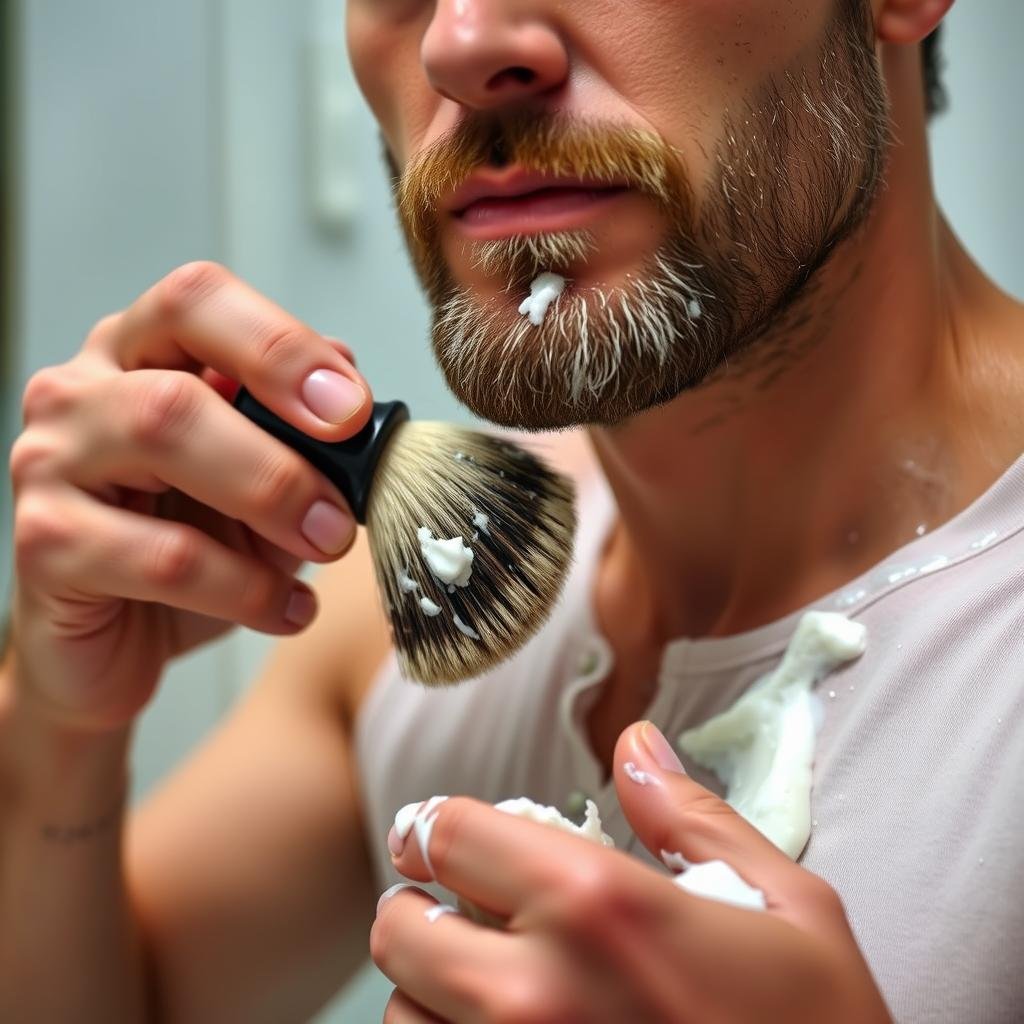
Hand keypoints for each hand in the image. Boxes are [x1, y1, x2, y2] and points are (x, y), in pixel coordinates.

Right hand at [9, 261, 371, 732]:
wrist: (125, 639)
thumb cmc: (192, 545)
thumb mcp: (265, 481)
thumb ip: (304, 430)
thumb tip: (352, 381)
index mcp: (142, 353)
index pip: (198, 300)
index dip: (281, 345)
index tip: (352, 407)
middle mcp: (84, 391)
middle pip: (180, 383)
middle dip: (283, 450)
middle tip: (343, 508)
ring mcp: (51, 461)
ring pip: (161, 441)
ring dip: (268, 501)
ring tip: (326, 546)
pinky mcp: (45, 543)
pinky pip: (162, 558)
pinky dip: (245, 588)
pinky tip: (288, 609)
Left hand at [372, 722, 891, 1022]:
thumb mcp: (792, 913)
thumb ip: (697, 819)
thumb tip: (637, 746)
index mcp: (600, 906)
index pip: (451, 833)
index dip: (439, 828)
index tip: (440, 838)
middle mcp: (535, 993)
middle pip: (403, 928)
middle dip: (423, 909)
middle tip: (460, 912)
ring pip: (404, 1015)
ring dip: (431, 991)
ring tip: (484, 987)